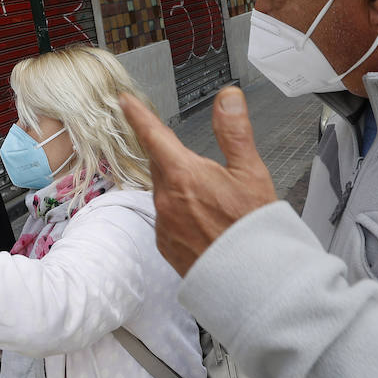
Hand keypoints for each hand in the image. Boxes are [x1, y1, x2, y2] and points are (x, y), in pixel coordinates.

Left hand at [119, 87, 277, 275]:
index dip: (138, 115)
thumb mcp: (250, 172)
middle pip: (160, 164)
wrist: (251, 279)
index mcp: (183, 175)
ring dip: (179, 186)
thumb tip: (227, 98)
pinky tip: (203, 220)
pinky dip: (179, 212)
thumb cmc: (252, 228)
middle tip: (195, 161)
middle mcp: (166, 199)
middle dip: (172, 156)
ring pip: (163, 191)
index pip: (153, 135)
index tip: (125, 102)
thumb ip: (234, 131)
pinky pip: (166, 218)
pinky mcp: (166, 245)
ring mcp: (163, 224)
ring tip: (210, 198)